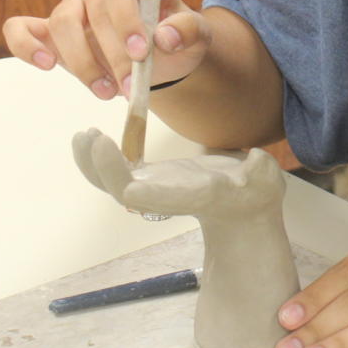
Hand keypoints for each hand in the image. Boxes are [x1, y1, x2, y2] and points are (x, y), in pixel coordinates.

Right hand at [3, 0, 209, 99]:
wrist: (160, 55)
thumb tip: (165, 38)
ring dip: (83, 63)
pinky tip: (46, 64)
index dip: (127, 19)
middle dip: (112, 55)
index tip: (141, 53)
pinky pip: (20, 29)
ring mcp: (70, 3)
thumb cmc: (174, 37)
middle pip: (93, 11)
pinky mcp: (48, 29)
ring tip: (106, 92)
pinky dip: (25, 45)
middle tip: (132, 87)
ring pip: (62, 24)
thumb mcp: (196, 34)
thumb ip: (188, 31)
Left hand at [71, 128, 283, 218]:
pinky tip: (92, 137)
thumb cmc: (254, 195)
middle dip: (102, 168)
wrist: (240, 212)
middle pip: (122, 191)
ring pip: (111, 183)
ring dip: (92, 163)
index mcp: (189, 195)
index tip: (112, 151)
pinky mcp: (149, 180)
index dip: (126, 178)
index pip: (151, 197)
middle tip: (91, 136)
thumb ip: (260, 173)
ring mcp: (152, 190)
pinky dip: (100, 158)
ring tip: (83, 135)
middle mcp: (164, 195)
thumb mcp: (265, 183)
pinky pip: (116, 172)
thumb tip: (255, 162)